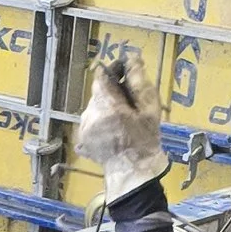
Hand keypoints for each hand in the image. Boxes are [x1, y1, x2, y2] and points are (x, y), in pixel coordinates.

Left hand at [74, 51, 167, 208]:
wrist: (133, 172)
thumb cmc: (145, 141)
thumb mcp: (149, 109)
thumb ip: (139, 82)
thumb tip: (132, 59)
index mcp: (107, 106)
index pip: (102, 76)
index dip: (114, 70)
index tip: (125, 70)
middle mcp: (90, 115)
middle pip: (99, 92)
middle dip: (113, 91)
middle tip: (130, 99)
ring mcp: (83, 128)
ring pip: (94, 106)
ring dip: (107, 106)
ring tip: (124, 118)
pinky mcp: (81, 138)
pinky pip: (91, 121)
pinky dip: (102, 120)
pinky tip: (115, 129)